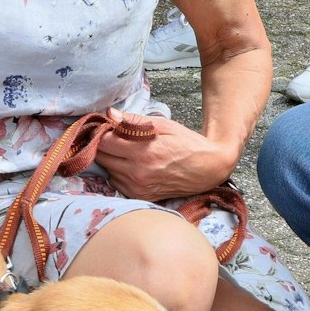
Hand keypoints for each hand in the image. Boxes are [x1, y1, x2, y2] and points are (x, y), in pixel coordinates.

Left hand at [94, 109, 237, 200]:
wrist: (208, 169)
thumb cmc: (187, 144)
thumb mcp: (164, 125)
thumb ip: (134, 121)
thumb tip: (110, 114)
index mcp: (144, 152)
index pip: (104, 142)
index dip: (102, 131)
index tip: (107, 126)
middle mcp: (138, 173)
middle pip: (101, 157)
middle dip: (103, 145)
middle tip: (113, 136)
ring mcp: (138, 188)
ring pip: (107, 171)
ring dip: (110, 159)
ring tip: (126, 151)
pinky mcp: (140, 196)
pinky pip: (116, 183)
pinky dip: (118, 173)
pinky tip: (131, 165)